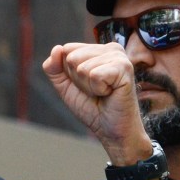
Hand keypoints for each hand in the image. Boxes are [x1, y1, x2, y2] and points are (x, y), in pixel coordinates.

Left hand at [42, 42, 149, 163]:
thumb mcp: (65, 86)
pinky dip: (97, 89)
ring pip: (82, 67)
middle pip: (72, 57)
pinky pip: (94, 75)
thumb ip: (54, 67)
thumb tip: (56, 49)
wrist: (110, 130)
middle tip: (95, 91)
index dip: (69, 73)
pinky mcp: (125, 68)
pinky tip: (110, 93)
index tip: (86, 85)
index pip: (67, 49)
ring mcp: (119, 57)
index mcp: (97, 49)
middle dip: (78, 80)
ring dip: (88, 87)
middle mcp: (110, 49)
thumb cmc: (91, 107)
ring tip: (103, 93)